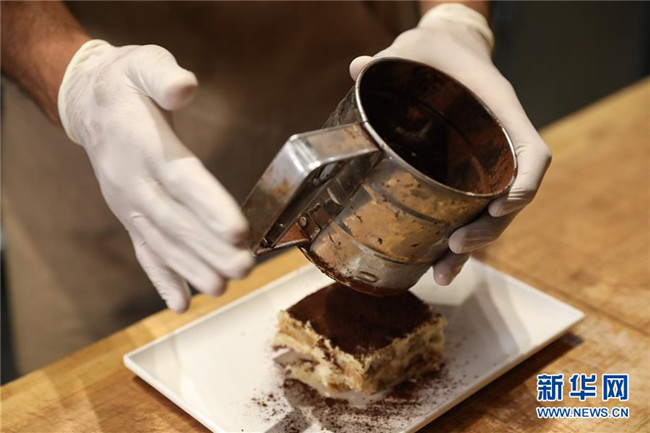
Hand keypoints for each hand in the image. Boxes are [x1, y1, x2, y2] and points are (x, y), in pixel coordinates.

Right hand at [58, 40, 253, 311]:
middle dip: (210, 247)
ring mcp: (130, 203)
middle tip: (244, 268)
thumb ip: (163, 76)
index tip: (236, 230)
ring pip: (162, 241)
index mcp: (144, 146)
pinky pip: (144, 250)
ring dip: (192, 268)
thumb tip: (185, 86)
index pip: (181, 179)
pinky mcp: (130, 215)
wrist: (89, 104)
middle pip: (176, 220)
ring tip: (222, 288)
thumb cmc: (127, 84)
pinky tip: (180, 302)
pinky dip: (161, 277)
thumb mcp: (144, 63)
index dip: (208, 206)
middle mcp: (134, 181)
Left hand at [350, 4, 551, 285]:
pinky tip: (434, 263)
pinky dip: (455, 238)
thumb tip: (356, 67)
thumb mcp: (415, 46)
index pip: (531, 154)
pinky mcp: (467, 175)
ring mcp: (485, 163)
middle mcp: (500, 142)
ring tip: (441, 274)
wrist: (448, 50)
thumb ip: (390, 56)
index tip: (499, 210)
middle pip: (510, 197)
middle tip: (455, 247)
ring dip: (471, 247)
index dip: (522, 186)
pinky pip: (470, 210)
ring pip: (491, 214)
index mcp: (500, 111)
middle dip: (487, 230)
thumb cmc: (437, 50)